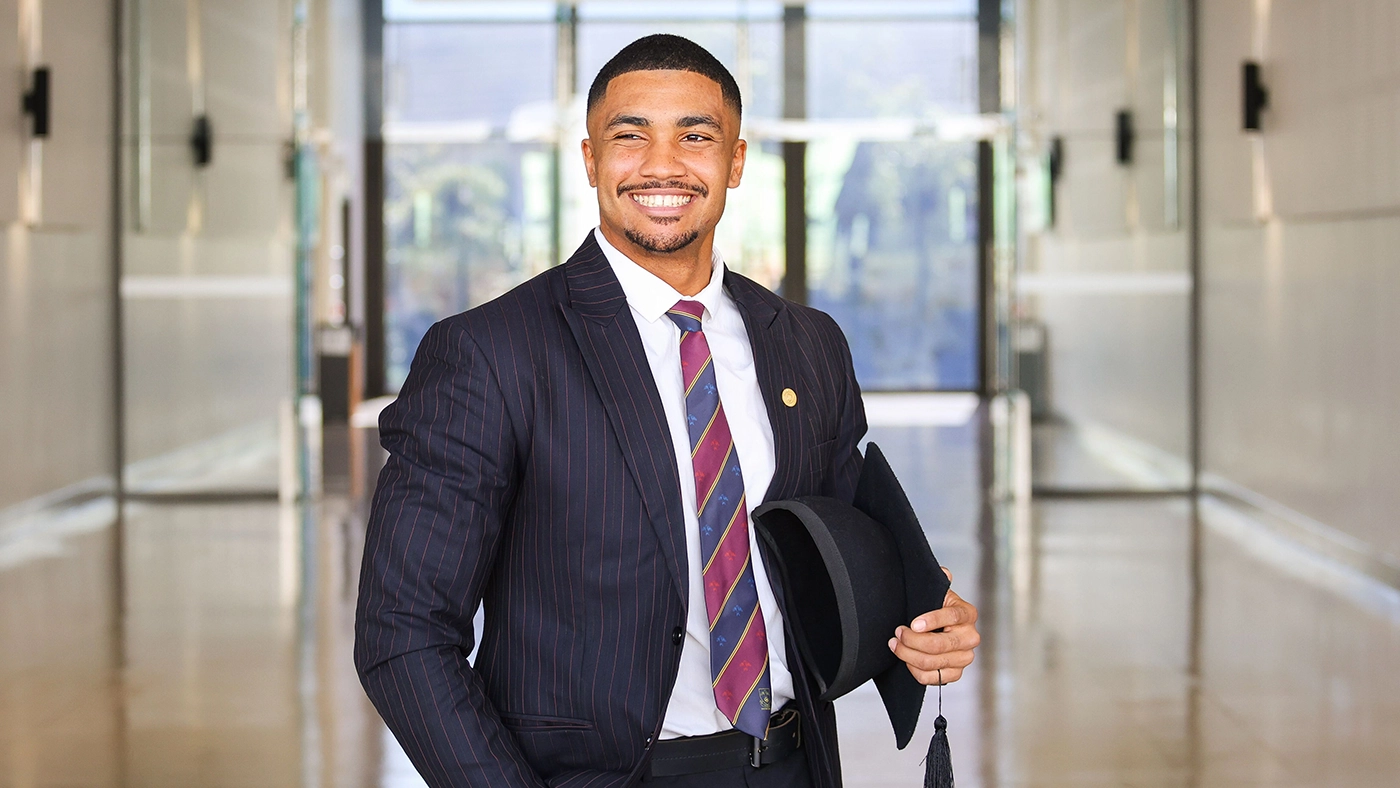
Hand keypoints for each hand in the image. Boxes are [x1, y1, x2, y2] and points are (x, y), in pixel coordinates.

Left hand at [888, 567, 979, 685]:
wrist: (940, 628)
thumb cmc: (936, 608)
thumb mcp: (936, 592)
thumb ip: (939, 581)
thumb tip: (944, 573)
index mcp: (968, 613)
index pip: (952, 616)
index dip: (932, 620)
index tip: (913, 624)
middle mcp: (971, 637)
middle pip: (938, 645)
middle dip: (911, 641)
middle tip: (897, 634)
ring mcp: (965, 657)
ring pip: (932, 662)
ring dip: (908, 655)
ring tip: (895, 645)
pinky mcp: (956, 673)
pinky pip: (933, 678)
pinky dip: (915, 670)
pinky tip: (906, 660)